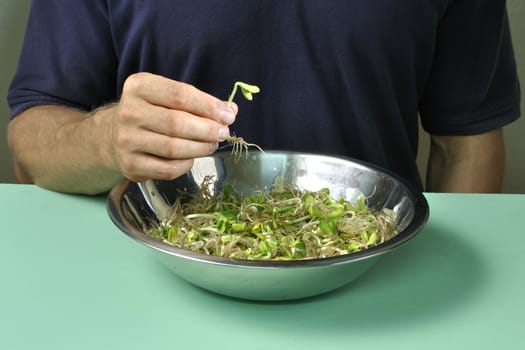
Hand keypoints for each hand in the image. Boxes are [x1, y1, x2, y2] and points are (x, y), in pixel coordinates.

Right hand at [109, 72, 236, 181]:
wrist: (113, 135)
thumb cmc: (151, 113)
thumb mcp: (168, 97)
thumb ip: (199, 102)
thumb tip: (230, 110)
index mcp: (139, 87)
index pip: (179, 95)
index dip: (208, 106)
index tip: (228, 115)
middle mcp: (129, 112)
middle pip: (177, 123)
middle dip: (207, 130)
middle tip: (223, 133)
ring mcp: (127, 140)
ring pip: (173, 148)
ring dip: (200, 148)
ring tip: (211, 144)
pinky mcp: (131, 165)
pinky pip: (168, 169)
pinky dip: (186, 164)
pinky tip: (191, 158)